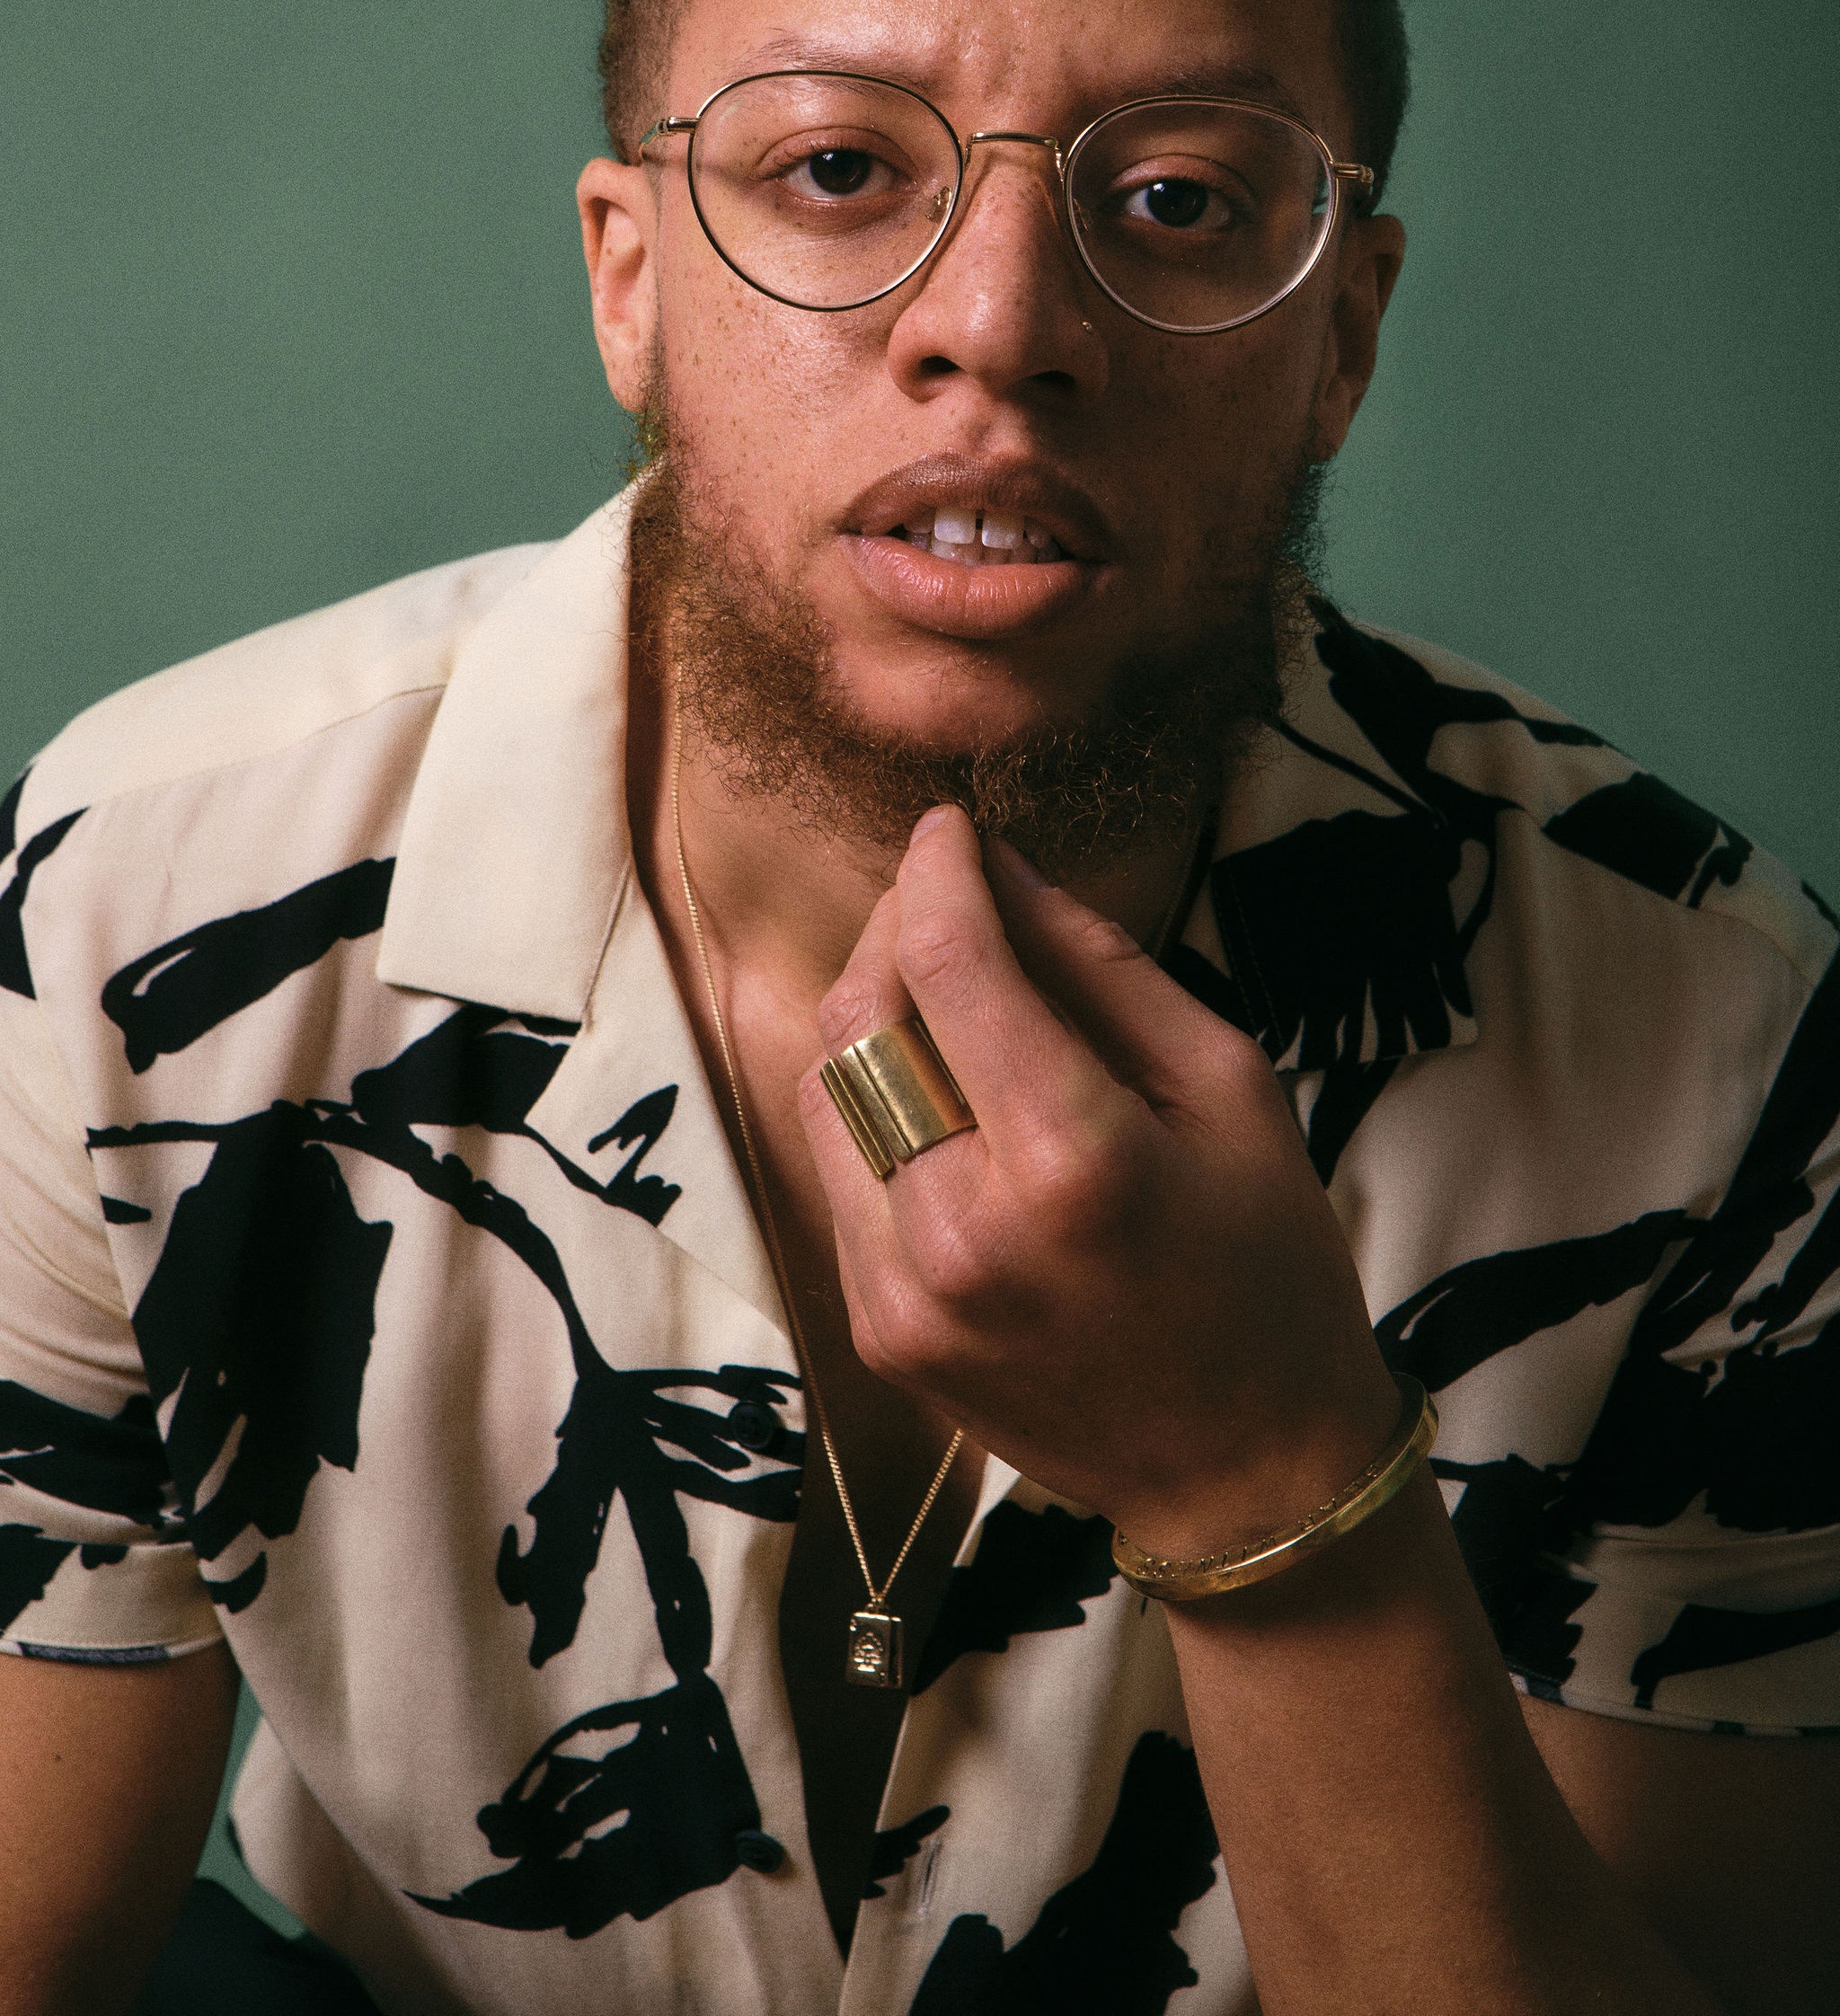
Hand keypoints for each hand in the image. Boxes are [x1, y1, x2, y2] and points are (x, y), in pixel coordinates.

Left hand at [798, 805, 1400, 1554]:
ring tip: (941, 988)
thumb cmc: (1268, 1263)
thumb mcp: (1228, 1087)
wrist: (1248, 1472)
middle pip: (862, 1016)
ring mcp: (908, 1291)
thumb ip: (1101, 969)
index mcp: (1073, 1160)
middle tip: (944, 894)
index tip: (949, 827)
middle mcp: (967, 1229)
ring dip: (871, 1013)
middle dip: (893, 928)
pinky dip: (873, 1108)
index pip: (950, 964)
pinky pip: (839, 1172)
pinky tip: (943, 1096)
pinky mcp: (880, 1331)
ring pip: (825, 1089)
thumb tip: (1003, 870)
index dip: (938, 870)